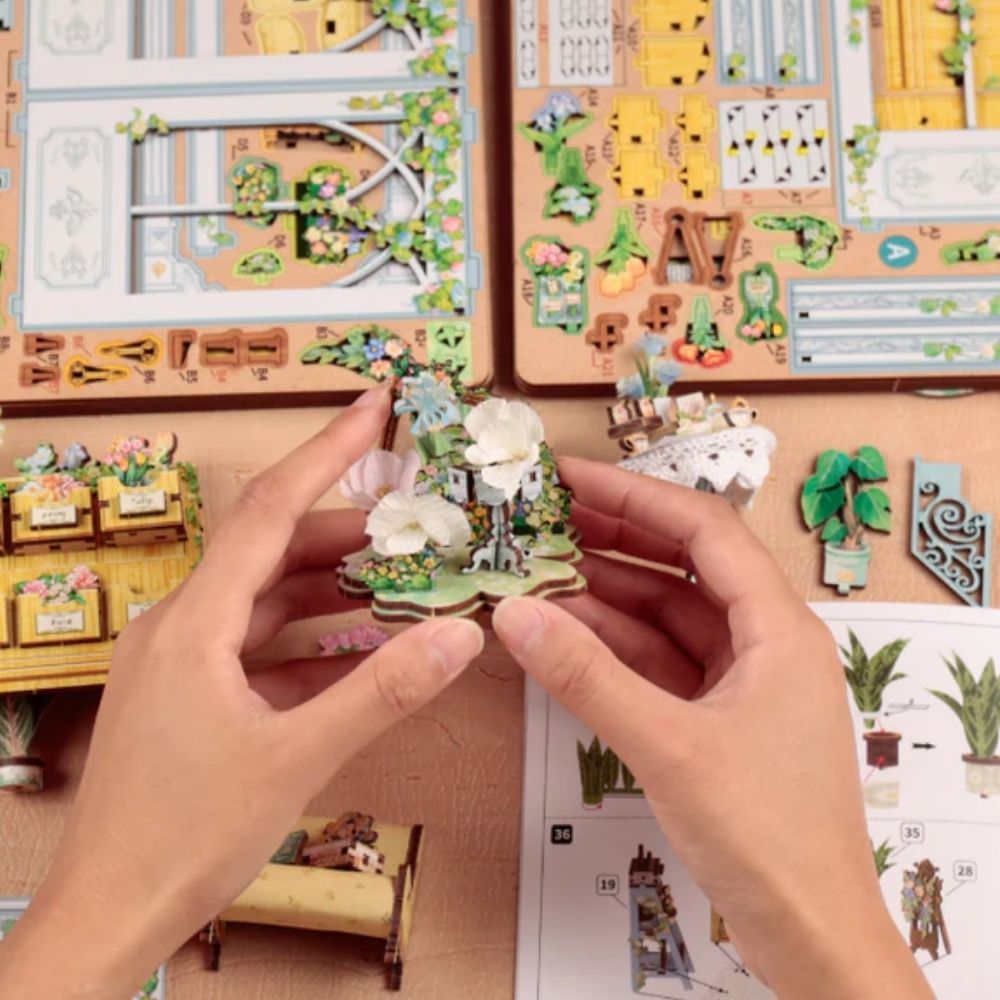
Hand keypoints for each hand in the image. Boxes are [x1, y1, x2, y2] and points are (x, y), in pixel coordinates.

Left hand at [0, 386, 483, 999]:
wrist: (109, 916)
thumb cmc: (183, 835)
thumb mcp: (296, 756)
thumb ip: (382, 691)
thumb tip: (458, 636)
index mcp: (194, 622)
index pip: (269, 509)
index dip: (326, 452)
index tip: (371, 406)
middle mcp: (180, 626)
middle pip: (271, 551)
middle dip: (345, 535)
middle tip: (414, 525)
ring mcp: (180, 663)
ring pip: (265, 600)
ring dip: (330, 591)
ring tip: (398, 582)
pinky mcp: (187, 697)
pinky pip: (257, 648)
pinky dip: (308, 642)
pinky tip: (357, 653)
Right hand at [493, 458, 932, 999]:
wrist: (811, 932)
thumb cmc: (765, 833)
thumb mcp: (668, 745)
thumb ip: (588, 677)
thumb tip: (516, 613)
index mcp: (778, 627)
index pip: (704, 531)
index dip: (635, 496)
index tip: (570, 479)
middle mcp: (765, 642)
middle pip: (685, 566)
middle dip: (616, 539)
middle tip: (544, 519)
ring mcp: (743, 682)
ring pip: (669, 617)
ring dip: (608, 597)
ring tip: (540, 573)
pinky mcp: (721, 719)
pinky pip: (662, 664)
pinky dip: (616, 650)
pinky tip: (566, 637)